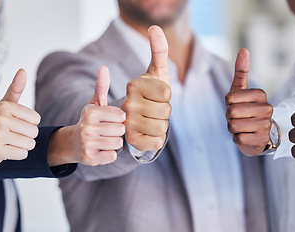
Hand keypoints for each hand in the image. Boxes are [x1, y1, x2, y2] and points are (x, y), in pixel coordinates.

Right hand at [0, 69, 40, 166]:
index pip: (36, 119)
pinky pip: (22, 154)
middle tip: (11, 135)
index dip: (29, 124)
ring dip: (23, 146)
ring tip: (9, 142)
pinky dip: (17, 154)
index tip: (15, 123)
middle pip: (34, 132)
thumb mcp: (4, 104)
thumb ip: (15, 89)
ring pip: (30, 144)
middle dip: (26, 136)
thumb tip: (22, 70)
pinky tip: (6, 150)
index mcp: (4, 106)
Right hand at [47, 66, 125, 165]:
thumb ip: (101, 86)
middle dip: (117, 131)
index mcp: (91, 113)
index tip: (111, 120)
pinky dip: (110, 154)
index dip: (119, 119)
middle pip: (120, 130)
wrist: (73, 144)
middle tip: (107, 132)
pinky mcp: (90, 159)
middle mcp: (87, 128)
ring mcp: (87, 144)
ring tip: (105, 140)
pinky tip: (102, 150)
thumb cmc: (90, 122)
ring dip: (114, 143)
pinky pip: (112, 156)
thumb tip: (103, 67)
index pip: (121, 116)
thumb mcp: (94, 104)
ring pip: (117, 143)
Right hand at [122, 25, 170, 151]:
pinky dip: (157, 139)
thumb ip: (159, 49)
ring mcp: (127, 123)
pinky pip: (157, 142)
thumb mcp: (157, 71)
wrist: (136, 118)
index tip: (157, 95)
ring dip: (161, 125)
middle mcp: (126, 104)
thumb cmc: (152, 92)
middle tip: (153, 109)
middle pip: (166, 112)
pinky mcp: (131, 140)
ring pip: (162, 128)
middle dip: (165, 112)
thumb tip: (154, 27)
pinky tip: (147, 132)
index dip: (167, 96)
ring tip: (150, 120)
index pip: (167, 93)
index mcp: (133, 85)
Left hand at [225, 48, 272, 156]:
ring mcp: (265, 126)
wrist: (258, 135)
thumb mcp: (241, 90)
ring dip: (232, 128)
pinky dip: (237, 138)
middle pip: (231, 112)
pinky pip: (237, 139)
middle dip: (229, 116)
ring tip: (242, 126)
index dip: (228, 102)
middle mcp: (267, 109)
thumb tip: (243, 50)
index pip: (230, 97)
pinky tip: (246, 136)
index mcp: (261, 95)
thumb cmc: (245, 109)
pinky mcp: (261, 141)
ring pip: (233, 126)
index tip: (237, 104)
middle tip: (238, 117)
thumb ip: (241, 71)